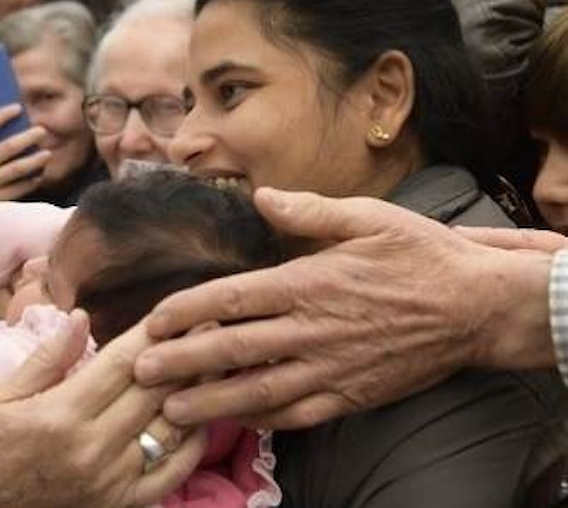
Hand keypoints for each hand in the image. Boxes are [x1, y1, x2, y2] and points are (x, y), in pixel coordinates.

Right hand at [0, 103, 51, 200]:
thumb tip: (8, 124)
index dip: (2, 115)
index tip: (18, 108)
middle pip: (7, 147)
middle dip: (28, 137)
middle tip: (42, 130)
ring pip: (16, 169)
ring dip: (34, 160)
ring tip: (47, 153)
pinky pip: (17, 190)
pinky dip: (30, 182)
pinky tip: (39, 175)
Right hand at [0, 312, 207, 507]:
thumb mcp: (3, 394)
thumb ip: (48, 357)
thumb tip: (82, 317)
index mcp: (61, 413)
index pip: (121, 363)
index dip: (152, 334)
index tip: (175, 313)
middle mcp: (91, 447)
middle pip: (152, 391)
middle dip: (184, 354)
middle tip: (209, 326)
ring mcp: (109, 480)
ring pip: (167, 429)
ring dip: (194, 393)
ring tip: (213, 363)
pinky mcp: (117, 504)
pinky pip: (169, 473)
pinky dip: (190, 444)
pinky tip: (197, 417)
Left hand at [132, 188, 555, 429]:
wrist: (477, 307)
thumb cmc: (420, 256)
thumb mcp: (369, 217)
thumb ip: (310, 210)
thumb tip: (262, 196)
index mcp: (308, 282)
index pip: (231, 299)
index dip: (185, 312)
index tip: (152, 322)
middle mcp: (313, 329)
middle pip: (232, 350)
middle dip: (180, 364)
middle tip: (138, 374)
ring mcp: (331, 367)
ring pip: (258, 391)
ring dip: (210, 402)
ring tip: (170, 411)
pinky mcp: (352, 394)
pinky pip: (298, 413)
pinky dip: (262, 419)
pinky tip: (234, 421)